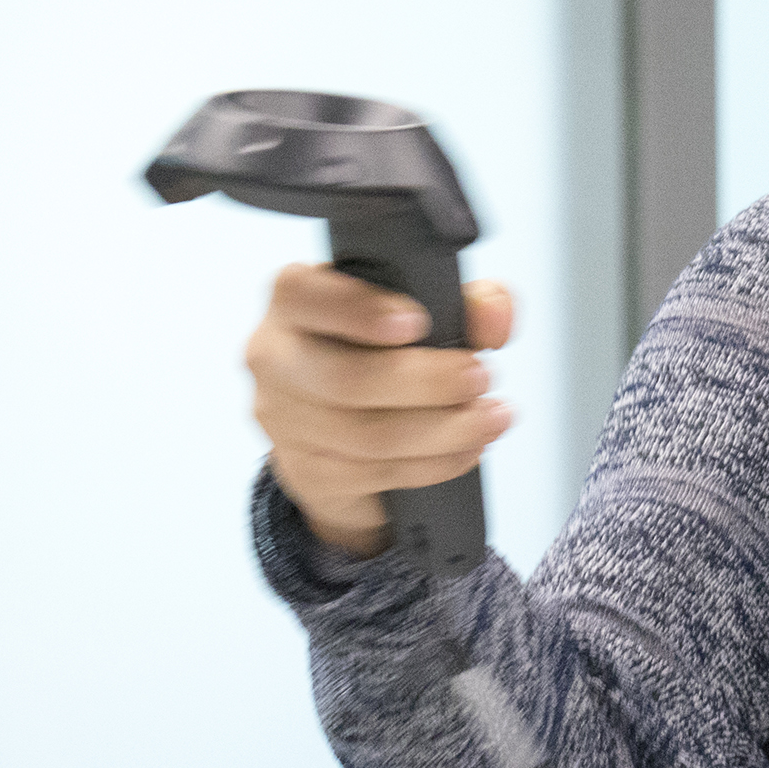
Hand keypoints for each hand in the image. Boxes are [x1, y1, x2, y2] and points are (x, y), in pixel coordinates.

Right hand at [245, 266, 516, 556]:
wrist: (345, 429)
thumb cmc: (382, 352)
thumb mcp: (427, 312)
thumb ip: (468, 302)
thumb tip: (494, 313)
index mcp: (294, 299)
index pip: (305, 294)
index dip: (359, 310)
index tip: (416, 322)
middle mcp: (274, 355)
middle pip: (344, 377)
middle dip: (427, 382)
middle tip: (481, 377)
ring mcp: (282, 418)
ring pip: (364, 434)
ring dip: (443, 430)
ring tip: (490, 418)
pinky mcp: (304, 470)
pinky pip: (372, 473)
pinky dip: (432, 463)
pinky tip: (466, 449)